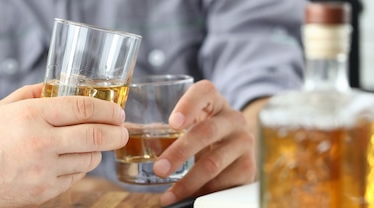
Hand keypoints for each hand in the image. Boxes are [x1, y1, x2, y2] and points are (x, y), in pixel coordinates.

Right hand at [0, 84, 128, 206]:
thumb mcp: (3, 107)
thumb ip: (34, 93)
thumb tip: (61, 85)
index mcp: (31, 116)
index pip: (83, 109)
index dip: (108, 109)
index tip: (117, 111)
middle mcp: (41, 143)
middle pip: (96, 136)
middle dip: (117, 132)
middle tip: (122, 129)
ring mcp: (43, 170)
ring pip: (90, 160)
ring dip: (98, 150)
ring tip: (94, 144)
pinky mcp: (44, 191)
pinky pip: (76, 177)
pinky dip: (80, 167)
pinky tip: (72, 160)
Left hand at [154, 80, 256, 205]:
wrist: (237, 151)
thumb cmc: (204, 135)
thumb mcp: (190, 125)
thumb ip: (163, 128)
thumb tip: (125, 132)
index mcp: (214, 102)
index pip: (205, 92)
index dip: (188, 105)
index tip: (172, 123)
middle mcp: (232, 119)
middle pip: (206, 132)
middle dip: (179, 153)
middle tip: (159, 169)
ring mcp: (244, 142)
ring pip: (213, 162)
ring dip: (188, 182)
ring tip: (169, 194)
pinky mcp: (248, 166)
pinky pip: (224, 182)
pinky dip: (203, 193)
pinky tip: (190, 198)